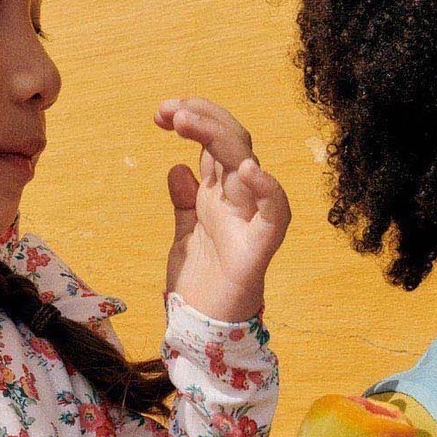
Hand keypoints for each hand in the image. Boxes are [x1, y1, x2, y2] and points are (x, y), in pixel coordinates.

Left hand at [155, 97, 290, 320]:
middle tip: (168, 109)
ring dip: (219, 136)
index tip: (162, 111)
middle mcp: (238, 199)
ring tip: (186, 120)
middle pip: (232, 143)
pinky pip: (275, 213)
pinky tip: (248, 170)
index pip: (215, 142)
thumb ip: (184, 202)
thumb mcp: (183, 235)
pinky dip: (267, 189)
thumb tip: (177, 168)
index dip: (194, 119)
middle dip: (202, 118)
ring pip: (247, 163)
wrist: (204, 327)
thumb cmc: (200, 284)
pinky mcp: (260, 246)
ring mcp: (251, 218)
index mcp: (220, 194)